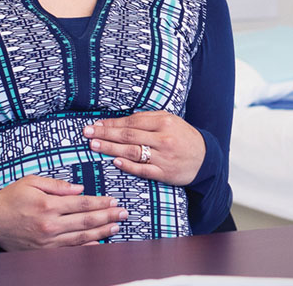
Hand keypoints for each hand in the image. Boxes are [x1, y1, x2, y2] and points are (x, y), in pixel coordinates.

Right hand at [0, 175, 126, 250]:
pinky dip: (86, 248)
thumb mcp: (31, 182)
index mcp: (48, 204)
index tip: (114, 200)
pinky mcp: (44, 252)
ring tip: (117, 227)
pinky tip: (99, 244)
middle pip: (86, 221)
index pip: (82, 203)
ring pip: (82, 237)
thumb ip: (57, 185)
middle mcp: (50, 224)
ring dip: (102, 232)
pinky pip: (70, 251)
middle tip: (124, 213)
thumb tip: (80, 188)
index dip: (101, 202)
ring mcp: (48, 241)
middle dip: (108, 216)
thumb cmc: (10, 199)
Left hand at [84, 111, 204, 185]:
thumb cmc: (183, 137)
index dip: (111, 123)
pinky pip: (142, 169)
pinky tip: (115, 162)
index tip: (95, 124)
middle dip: (105, 134)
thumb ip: (147, 119)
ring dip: (111, 149)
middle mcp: (163, 139)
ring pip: (132, 152)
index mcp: (164, 122)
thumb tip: (119, 121)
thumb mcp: (169, 121)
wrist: (205, 158)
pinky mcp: (164, 173)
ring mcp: (164, 157)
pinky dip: (128, 166)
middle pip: (128, 136)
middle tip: (87, 133)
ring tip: (94, 146)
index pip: (132, 121)